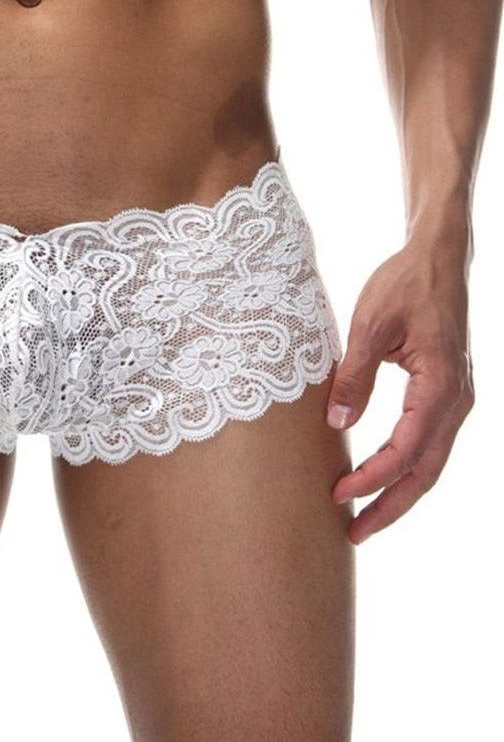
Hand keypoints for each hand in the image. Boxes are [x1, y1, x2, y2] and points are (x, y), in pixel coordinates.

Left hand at [326, 239, 473, 543]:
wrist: (436, 259)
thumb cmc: (403, 285)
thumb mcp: (369, 325)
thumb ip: (355, 376)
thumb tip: (338, 424)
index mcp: (439, 384)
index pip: (406, 448)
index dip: (373, 476)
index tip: (338, 492)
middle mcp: (456, 399)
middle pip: (426, 471)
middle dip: (391, 506)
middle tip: (354, 534)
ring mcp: (456, 398)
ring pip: (431, 462)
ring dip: (400, 492)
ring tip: (364, 518)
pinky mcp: (447, 394)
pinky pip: (430, 443)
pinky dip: (407, 467)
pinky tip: (381, 477)